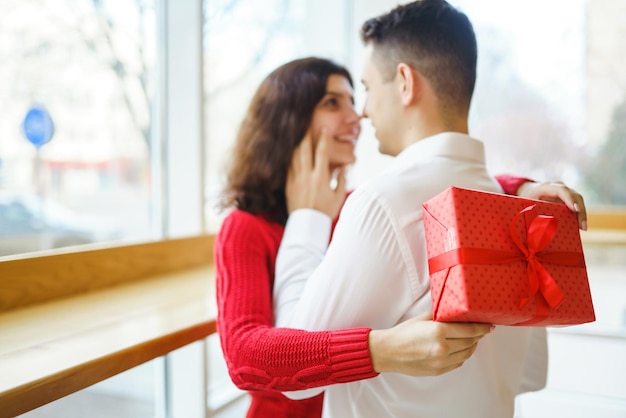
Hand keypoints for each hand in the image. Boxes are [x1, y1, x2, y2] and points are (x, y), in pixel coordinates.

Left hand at [286, 129, 346, 218]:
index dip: (324, 140)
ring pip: (294, 157)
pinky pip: (288, 167)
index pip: (322, 153)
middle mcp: (307, 176)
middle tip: (306, 124)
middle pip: (304, 150)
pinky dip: (289, 158)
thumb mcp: (338, 197)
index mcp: (320, 178)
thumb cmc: (325, 212)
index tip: (325, 130)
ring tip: (296, 133)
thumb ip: (341, 180)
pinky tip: (289, 151)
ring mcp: (296, 180)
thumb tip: (343, 167)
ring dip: (296, 144)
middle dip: (306, 135)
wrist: (308, 226)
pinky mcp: (288, 185)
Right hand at [368, 313, 492, 376]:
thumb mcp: (422, 318)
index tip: (489, 325)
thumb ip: (440, 315)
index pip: (469, 330)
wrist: (388, 352)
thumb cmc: (403, 333)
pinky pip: (458, 363)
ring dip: (472, 346)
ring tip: (473, 339)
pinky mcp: (439, 370)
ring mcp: (441, 362)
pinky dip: (463, 355)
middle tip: (482, 329)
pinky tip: (461, 348)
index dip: (482, 327)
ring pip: (467, 354)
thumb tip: (455, 310)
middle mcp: (443, 348)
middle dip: (479, 335)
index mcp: (439, 332)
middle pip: (471, 342)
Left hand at [517, 181, 586, 230]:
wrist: (528, 190)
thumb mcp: (526, 204)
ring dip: (582, 214)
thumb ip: (532, 212)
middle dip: (580, 210)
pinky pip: (576, 205)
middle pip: (574, 195)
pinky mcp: (568, 198)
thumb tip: (539, 228)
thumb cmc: (526, 198)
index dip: (570, 199)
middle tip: (582, 225)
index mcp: (545, 187)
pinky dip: (579, 215)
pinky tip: (581, 226)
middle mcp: (558, 187)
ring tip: (583, 228)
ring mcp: (565, 192)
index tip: (576, 210)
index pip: (561, 190)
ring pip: (578, 200)